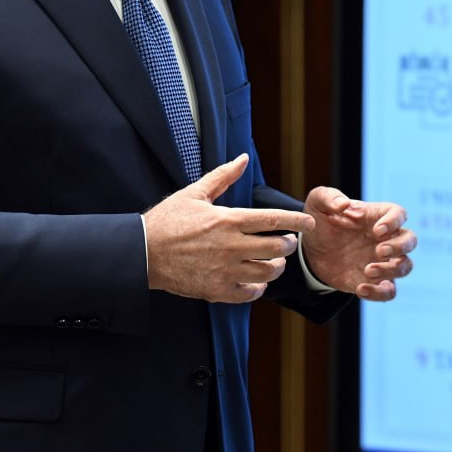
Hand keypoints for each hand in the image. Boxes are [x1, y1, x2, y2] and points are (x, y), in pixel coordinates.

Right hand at [143, 154, 315, 302]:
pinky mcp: (216, 289)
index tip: (308, 222)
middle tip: (287, 243)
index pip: (272, 220)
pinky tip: (256, 281)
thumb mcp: (194, 192)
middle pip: (275, 248)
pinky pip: (249, 293)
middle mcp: (230, 246)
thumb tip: (243, 158)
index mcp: (227, 220)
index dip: (295, 221)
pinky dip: (258, 288)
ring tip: (274, 262)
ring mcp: (224, 270)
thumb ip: (223, 176)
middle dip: (288, 245)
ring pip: (266, 272)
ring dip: (276, 267)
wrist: (142, 252)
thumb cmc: (167, 220)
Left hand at [301, 188, 415, 300]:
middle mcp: (384, 238)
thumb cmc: (321, 220)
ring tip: (368, 271)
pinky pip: (390, 291)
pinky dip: (380, 293)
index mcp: (375, 216)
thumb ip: (329, 198)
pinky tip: (360, 289)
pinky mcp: (374, 281)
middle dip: (400, 246)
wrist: (312, 250)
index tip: (377, 230)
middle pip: (410, 240)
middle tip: (379, 251)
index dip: (394, 221)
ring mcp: (382, 261)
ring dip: (392, 270)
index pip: (398, 213)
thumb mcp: (318, 202)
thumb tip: (343, 205)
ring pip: (406, 266)